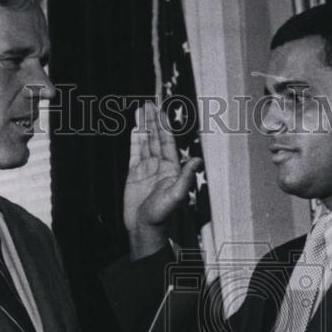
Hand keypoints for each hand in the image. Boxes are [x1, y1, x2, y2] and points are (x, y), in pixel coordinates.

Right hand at [123, 101, 201, 257]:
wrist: (143, 228)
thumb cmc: (161, 216)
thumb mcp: (175, 196)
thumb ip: (185, 177)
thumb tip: (198, 160)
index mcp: (171, 169)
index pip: (167, 142)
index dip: (164, 126)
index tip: (161, 110)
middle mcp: (159, 166)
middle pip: (155, 138)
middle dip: (152, 121)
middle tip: (149, 103)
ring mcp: (146, 169)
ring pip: (144, 142)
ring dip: (143, 126)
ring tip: (141, 109)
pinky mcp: (133, 174)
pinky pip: (134, 152)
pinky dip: (134, 140)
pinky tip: (135, 128)